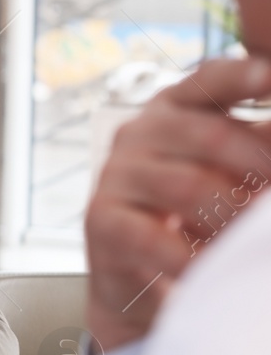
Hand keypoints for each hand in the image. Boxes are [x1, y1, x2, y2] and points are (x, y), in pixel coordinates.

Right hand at [85, 57, 270, 351]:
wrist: (141, 279)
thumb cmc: (196, 217)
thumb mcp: (230, 171)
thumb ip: (259, 146)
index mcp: (175, 108)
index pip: (209, 81)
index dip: (240, 78)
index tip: (268, 76)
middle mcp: (139, 132)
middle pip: (209, 135)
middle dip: (259, 165)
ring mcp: (115, 174)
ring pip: (187, 186)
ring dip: (233, 216)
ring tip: (255, 238)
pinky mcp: (100, 218)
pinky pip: (151, 236)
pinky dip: (189, 256)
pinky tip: (211, 265)